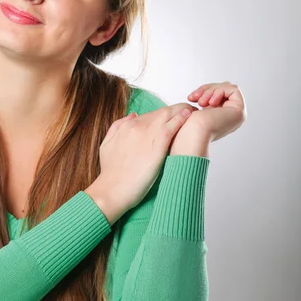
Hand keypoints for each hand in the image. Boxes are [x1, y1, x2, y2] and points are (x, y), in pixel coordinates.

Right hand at [85, 102, 197, 224]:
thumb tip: (133, 115)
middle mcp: (137, 125)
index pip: (151, 115)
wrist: (112, 189)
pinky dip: (182, 118)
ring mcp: (147, 134)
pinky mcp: (158, 145)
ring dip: (183, 111)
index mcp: (126, 126)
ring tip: (194, 112)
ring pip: (169, 114)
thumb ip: (117, 127)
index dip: (164, 115)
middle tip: (190, 112)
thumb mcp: (106, 145)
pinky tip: (190, 116)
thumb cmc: (110, 173)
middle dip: (176, 110)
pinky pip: (173, 125)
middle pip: (162, 111)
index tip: (174, 118)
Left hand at [183, 81, 246, 142]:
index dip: (204, 91)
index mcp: (221, 118)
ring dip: (210, 91)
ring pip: (226, 88)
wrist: (192, 133)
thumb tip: (214, 91)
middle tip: (195, 99)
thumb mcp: (198, 108)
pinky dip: (219, 91)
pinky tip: (211, 103)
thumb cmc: (189, 125)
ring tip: (201, 102)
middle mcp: (231, 117)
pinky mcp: (240, 111)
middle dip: (207, 90)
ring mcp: (237, 115)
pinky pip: (233, 89)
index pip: (217, 94)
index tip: (191, 98)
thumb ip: (208, 99)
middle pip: (222, 90)